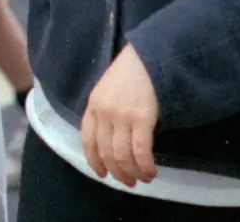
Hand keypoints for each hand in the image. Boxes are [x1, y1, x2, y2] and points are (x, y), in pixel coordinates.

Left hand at [79, 43, 158, 186]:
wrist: (150, 56)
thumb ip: (105, 111)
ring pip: (122, 156)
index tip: (102, 173)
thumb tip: (112, 140)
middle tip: (128, 182)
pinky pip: (140, 152)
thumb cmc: (131, 71)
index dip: (94, 160)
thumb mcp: (108, 89)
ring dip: (132, 173)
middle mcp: (104, 113)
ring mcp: (121, 117)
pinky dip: (145, 166)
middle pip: (106, 152)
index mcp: (93, 105)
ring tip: (142, 179)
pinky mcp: (141, 119)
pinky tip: (151, 171)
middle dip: (117, 172)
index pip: (88, 140)